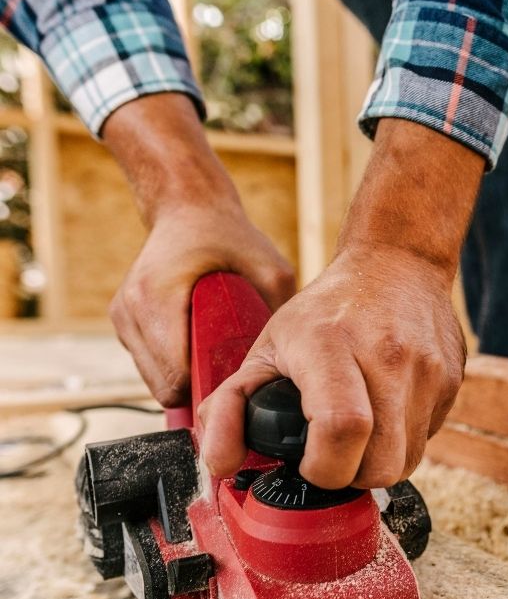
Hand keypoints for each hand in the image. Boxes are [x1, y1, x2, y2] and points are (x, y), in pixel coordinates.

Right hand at [101, 94, 294, 405]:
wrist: (186, 208)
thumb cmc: (227, 235)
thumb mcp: (269, 267)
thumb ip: (278, 309)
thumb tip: (293, 356)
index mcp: (157, 298)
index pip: (175, 377)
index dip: (207, 390)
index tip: (235, 386)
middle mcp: (131, 311)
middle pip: (163, 386)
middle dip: (198, 388)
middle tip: (232, 375)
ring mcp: (122, 318)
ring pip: (154, 380)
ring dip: (185, 377)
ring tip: (216, 357)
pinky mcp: (123, 322)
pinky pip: (150, 365)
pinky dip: (174, 364)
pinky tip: (198, 345)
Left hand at [200, 118, 483, 488]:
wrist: (398, 263)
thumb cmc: (325, 312)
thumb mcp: (266, 346)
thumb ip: (230, 406)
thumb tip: (218, 463)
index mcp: (330, 345)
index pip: (341, 429)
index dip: (325, 468)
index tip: (310, 464)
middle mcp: (387, 355)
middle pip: (382, 464)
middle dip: (353, 477)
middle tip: (334, 455)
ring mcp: (428, 369)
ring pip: (408, 461)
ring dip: (379, 462)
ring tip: (359, 433)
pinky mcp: (452, 379)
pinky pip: (427, 438)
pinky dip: (402, 440)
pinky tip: (386, 411)